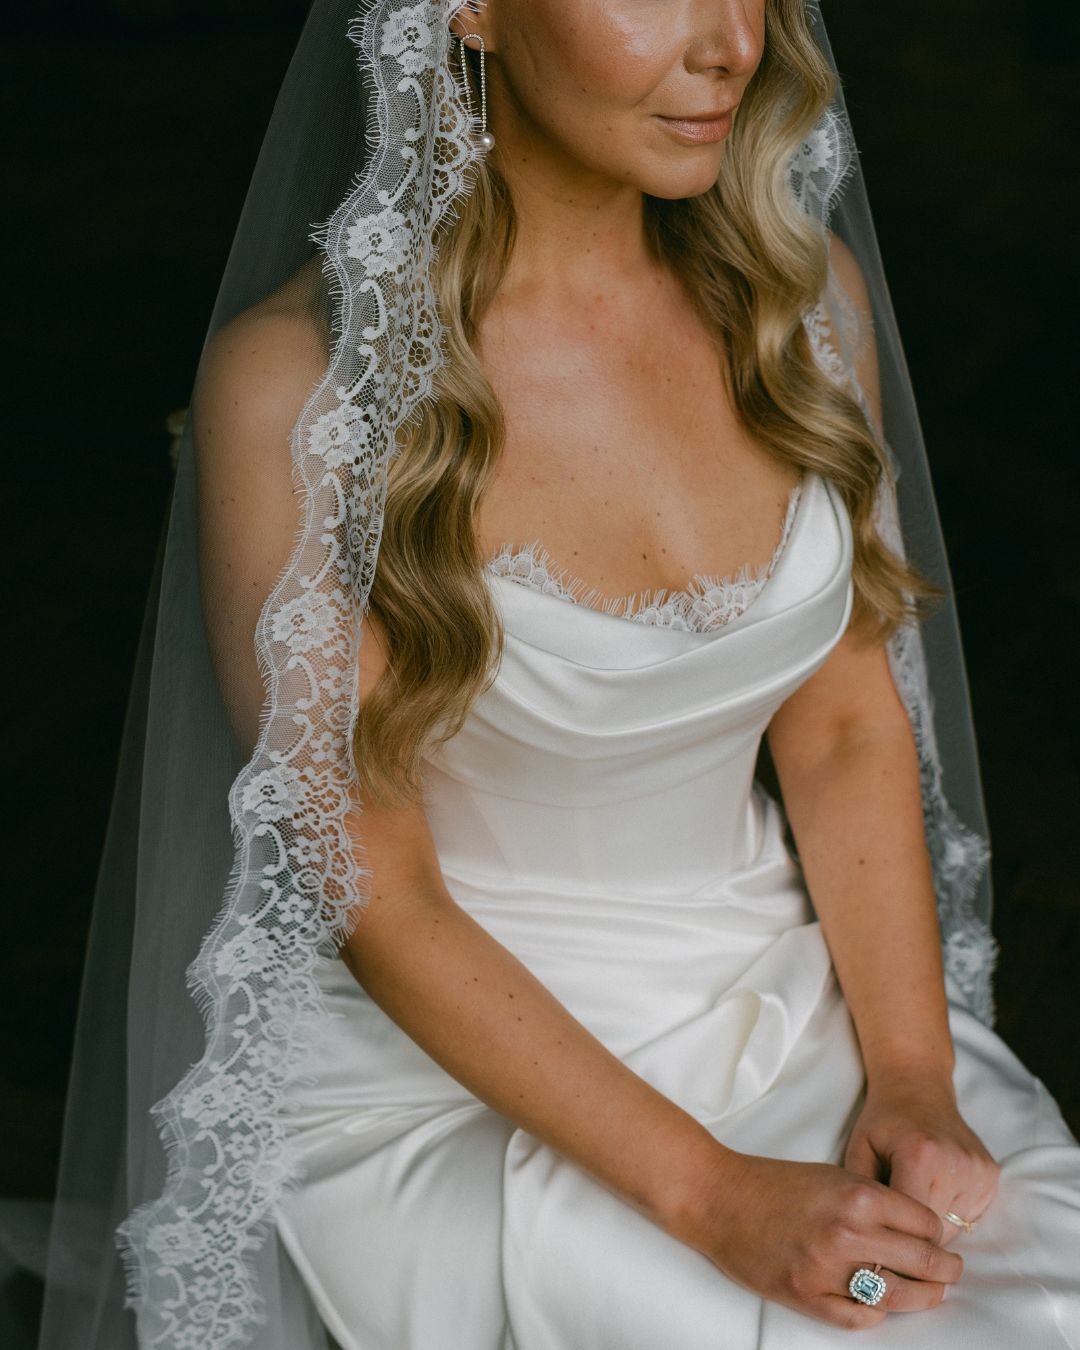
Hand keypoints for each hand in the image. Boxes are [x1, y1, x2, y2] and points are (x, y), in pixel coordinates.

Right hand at [670, 1150, 962, 1329]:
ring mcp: (828, 1269)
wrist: (719, 1197)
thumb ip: (873, 1198)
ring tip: (929, 1293)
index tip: (942, 1239)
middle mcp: (849, 1233)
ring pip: (898, 1295)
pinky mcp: (807, 1296)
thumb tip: (913, 1226)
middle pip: (922, 1261)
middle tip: (952, 1272)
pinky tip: (880, 1305)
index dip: (939, 1233)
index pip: (926, 1223)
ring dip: (922, 1297)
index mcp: (858, 1195)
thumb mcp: (832, 1174)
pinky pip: (858, 1316)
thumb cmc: (774, 1182)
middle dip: (945, 1269)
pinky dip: (875, 1314)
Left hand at [845, 1071, 1000, 1245]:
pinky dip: (951, 1214)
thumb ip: (864, 1196)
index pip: (913, 1226)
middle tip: (894, 1221)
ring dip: (933, 1226)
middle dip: (913, 1235)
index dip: (894, 1237)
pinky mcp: (991, 1174)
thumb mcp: (859, 1151)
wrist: (916, 1087)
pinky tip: (933, 1190)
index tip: (879, 1239)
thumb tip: (867, 1238)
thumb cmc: (883, 1122)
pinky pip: (971, 1216)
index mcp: (920, 1156)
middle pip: (936, 1232)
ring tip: (914, 1199)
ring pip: (955, 1229)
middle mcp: (956, 1163)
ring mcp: (978, 1169)